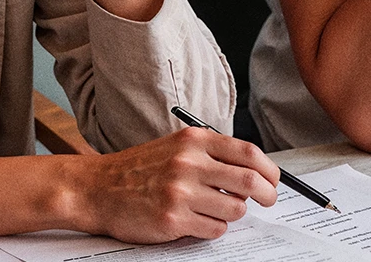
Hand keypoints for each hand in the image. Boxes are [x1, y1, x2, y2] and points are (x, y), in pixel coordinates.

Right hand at [68, 127, 280, 242]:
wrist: (97, 188)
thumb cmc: (138, 169)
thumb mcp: (175, 147)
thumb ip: (211, 154)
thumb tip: (253, 172)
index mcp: (194, 141)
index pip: (248, 153)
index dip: (270, 170)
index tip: (273, 180)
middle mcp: (189, 163)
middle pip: (249, 182)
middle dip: (267, 195)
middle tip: (268, 200)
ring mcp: (180, 192)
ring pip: (235, 209)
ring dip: (233, 214)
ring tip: (216, 210)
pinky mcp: (172, 219)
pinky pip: (214, 229)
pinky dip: (213, 228)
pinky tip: (197, 221)